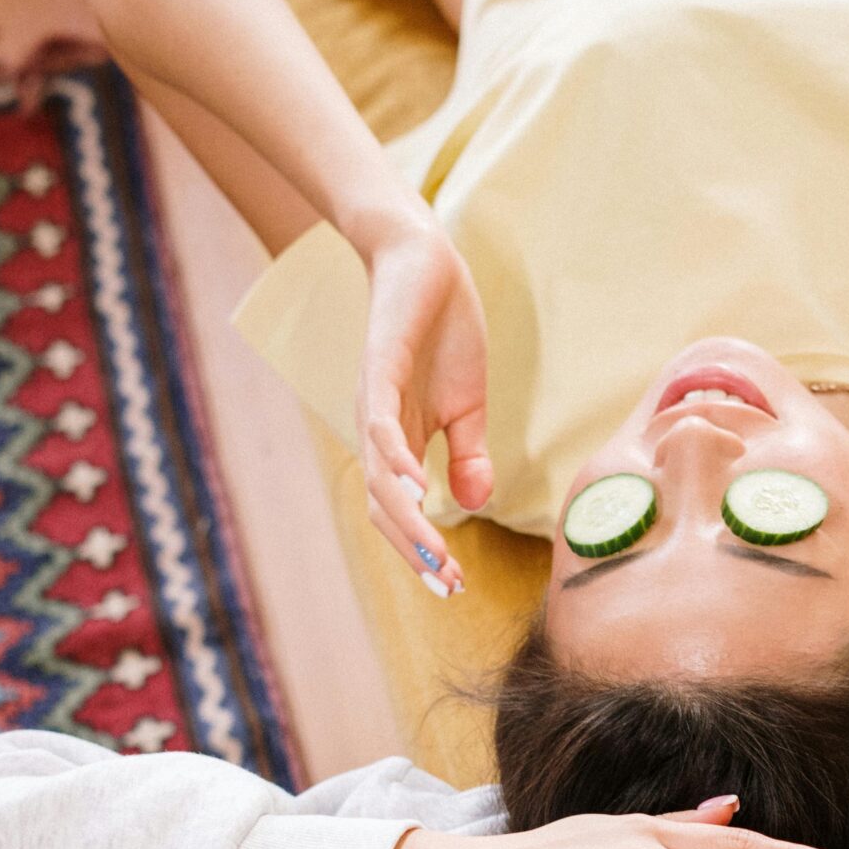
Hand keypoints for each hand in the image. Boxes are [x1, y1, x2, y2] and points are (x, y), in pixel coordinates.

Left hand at [356, 216, 491, 592]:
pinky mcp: (382, 370)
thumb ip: (468, 456)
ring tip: (435, 556)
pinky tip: (419, 492)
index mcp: (397, 443)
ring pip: (383, 479)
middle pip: (385, 509)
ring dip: (408, 523)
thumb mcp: (468, 406)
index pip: (401, 512)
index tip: (455, 585)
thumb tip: (472, 505)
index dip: (423, 551)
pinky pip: (383, 429)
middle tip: (448, 585)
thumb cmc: (445, 332)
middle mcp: (378, 432)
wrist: (426, 263)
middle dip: (416, 552)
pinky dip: (397, 464)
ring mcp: (376, 403)